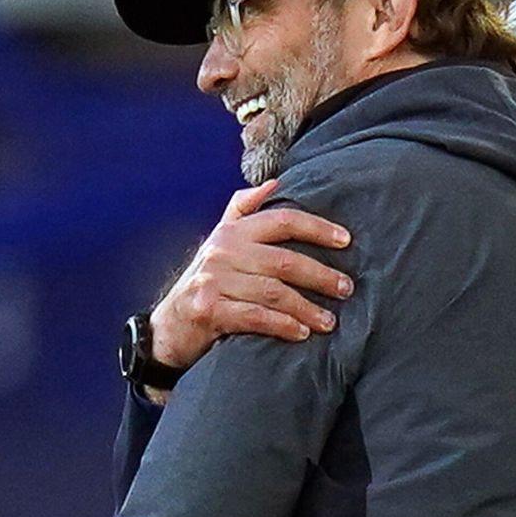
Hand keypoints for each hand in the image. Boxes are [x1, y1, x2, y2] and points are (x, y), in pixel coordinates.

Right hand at [146, 181, 352, 395]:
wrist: (168, 326)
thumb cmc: (207, 282)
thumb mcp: (219, 241)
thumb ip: (244, 210)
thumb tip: (275, 183)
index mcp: (232, 232)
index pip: (282, 220)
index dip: (317, 228)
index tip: (346, 240)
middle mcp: (222, 252)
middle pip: (284, 261)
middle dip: (321, 275)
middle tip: (346, 289)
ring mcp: (213, 281)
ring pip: (274, 292)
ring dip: (307, 308)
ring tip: (330, 321)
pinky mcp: (208, 310)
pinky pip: (256, 317)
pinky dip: (283, 325)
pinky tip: (302, 333)